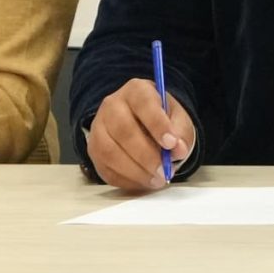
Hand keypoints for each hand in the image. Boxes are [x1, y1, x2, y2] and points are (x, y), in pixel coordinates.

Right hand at [85, 78, 196, 192]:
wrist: (141, 123)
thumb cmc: (161, 119)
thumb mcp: (177, 118)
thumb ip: (181, 132)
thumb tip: (178, 150)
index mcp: (136, 90)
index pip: (143, 103)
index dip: (157, 124)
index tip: (171, 143)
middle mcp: (112, 105)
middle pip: (123, 130)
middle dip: (146, 155)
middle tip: (164, 171)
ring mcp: (98, 128)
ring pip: (110, 152)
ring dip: (135, 171)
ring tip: (157, 180)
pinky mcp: (93, 149)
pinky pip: (105, 168)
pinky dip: (126, 179)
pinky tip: (143, 181)